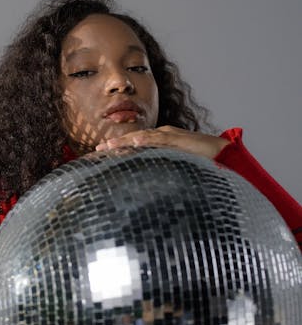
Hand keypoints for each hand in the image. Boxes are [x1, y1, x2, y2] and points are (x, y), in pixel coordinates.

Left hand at [95, 125, 227, 160]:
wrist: (225, 155)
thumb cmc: (203, 164)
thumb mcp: (177, 169)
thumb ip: (164, 173)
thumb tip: (150, 189)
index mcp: (162, 142)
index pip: (136, 144)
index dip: (120, 148)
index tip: (103, 154)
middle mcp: (164, 135)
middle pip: (135, 138)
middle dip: (116, 144)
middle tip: (97, 150)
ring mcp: (171, 136)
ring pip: (143, 137)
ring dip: (125, 141)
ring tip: (109, 145)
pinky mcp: (180, 139)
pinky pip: (161, 139)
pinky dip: (147, 140)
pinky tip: (135, 141)